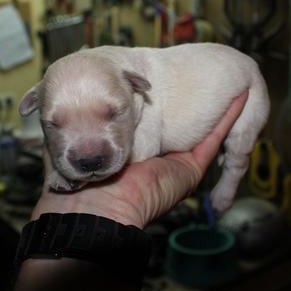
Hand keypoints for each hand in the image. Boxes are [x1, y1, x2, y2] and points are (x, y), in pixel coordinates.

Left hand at [31, 90, 247, 227]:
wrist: (98, 207)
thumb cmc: (83, 183)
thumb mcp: (78, 148)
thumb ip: (79, 129)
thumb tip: (51, 112)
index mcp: (135, 156)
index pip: (154, 128)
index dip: (165, 107)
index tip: (168, 87)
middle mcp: (160, 161)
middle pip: (185, 129)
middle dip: (200, 107)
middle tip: (214, 83)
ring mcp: (179, 165)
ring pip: (207, 133)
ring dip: (221, 111)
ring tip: (234, 87)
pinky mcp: (192, 168)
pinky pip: (215, 139)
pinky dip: (229, 118)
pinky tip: (239, 97)